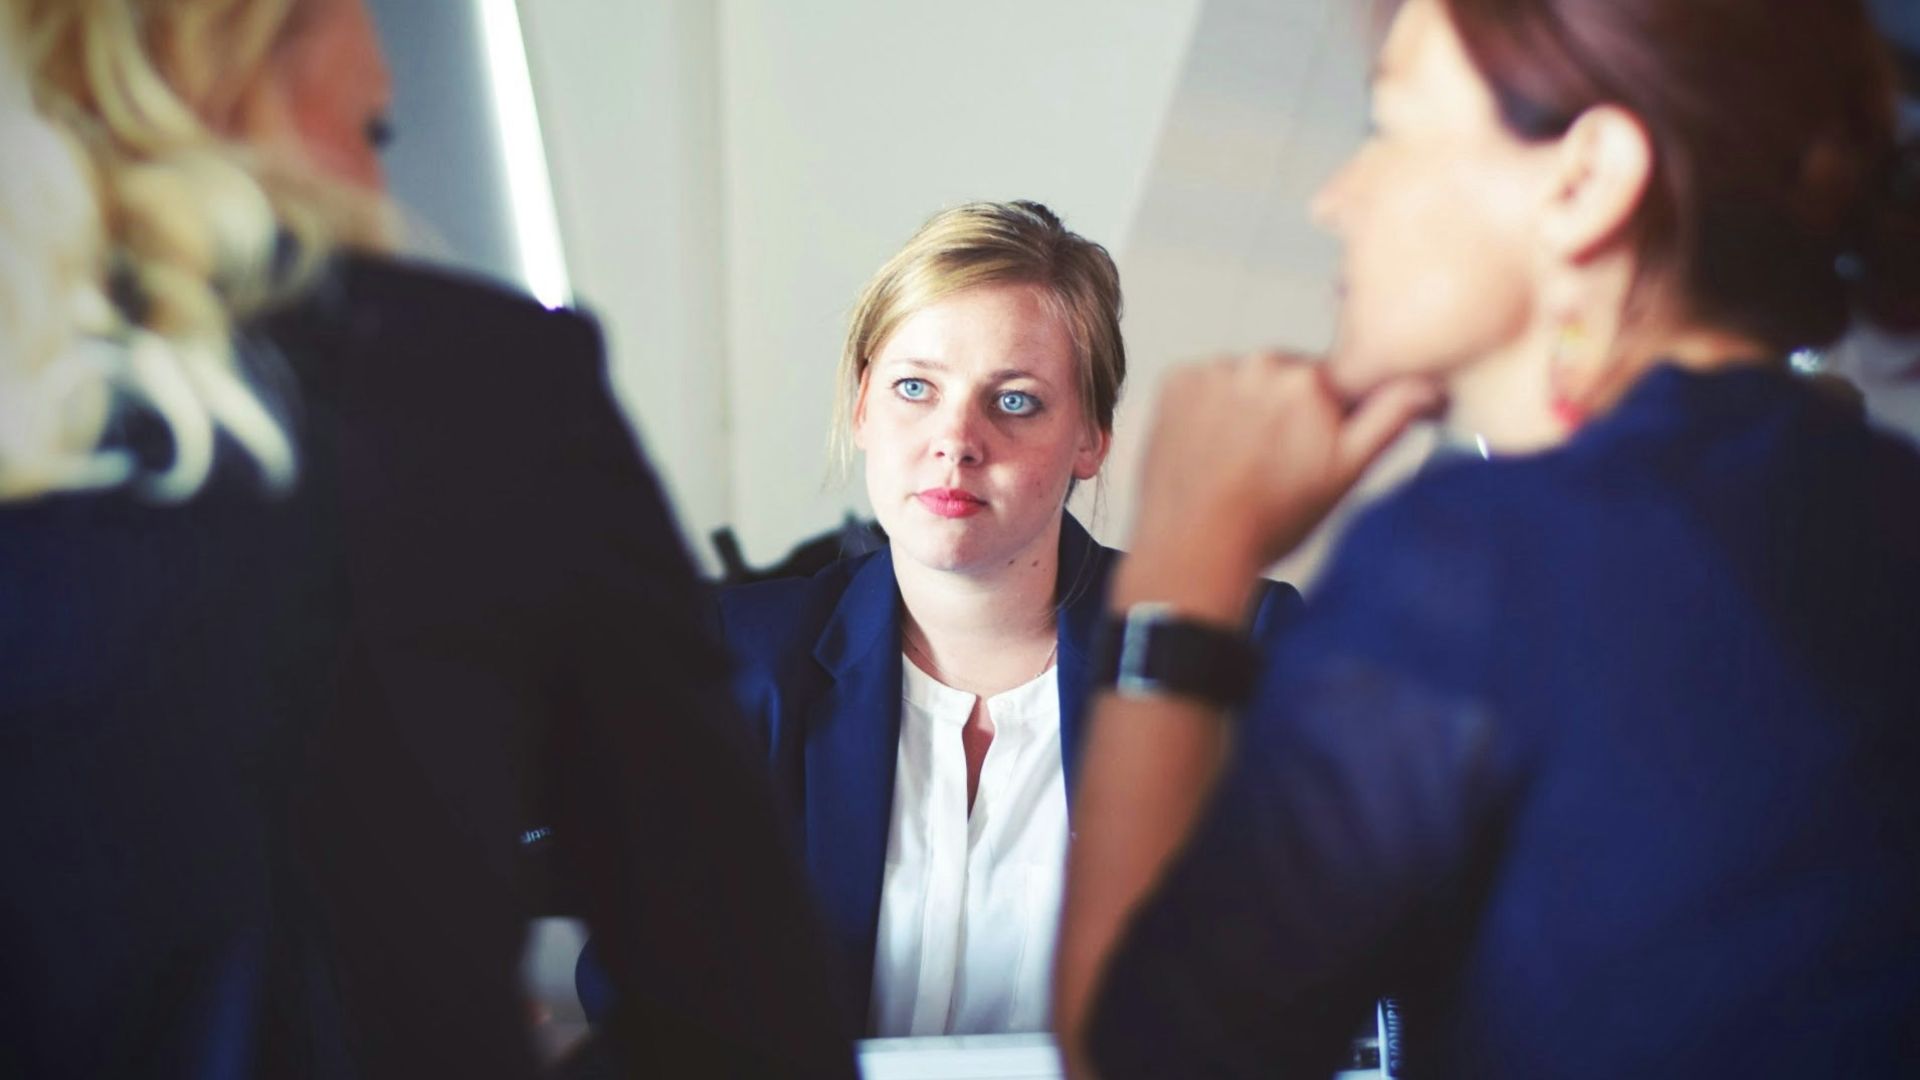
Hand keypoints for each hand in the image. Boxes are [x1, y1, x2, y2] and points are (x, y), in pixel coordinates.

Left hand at [1127, 352, 1439, 602]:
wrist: (1195, 547)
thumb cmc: (1270, 520)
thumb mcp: (1346, 473)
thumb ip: (1390, 418)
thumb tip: (1428, 385)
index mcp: (1310, 380)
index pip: (1332, 382)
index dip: (1325, 416)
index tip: (1310, 446)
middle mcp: (1260, 363)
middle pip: (1286, 377)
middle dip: (1285, 410)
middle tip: (1273, 462)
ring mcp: (1212, 371)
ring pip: (1244, 380)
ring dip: (1245, 407)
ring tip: (1238, 460)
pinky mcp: (1175, 381)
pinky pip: (1203, 384)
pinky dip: (1206, 408)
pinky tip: (1210, 448)